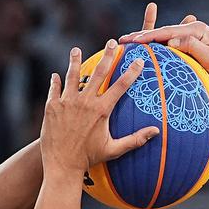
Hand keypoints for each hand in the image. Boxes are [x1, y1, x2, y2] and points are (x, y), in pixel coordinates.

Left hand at [40, 40, 158, 173]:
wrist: (62, 165)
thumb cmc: (90, 158)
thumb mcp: (114, 149)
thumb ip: (135, 139)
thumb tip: (156, 132)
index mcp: (101, 110)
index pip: (120, 86)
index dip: (131, 72)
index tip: (139, 60)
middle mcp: (84, 102)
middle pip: (98, 73)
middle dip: (107, 56)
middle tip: (112, 43)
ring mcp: (66, 102)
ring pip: (72, 76)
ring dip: (75, 61)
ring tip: (76, 50)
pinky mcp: (52, 106)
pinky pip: (55, 89)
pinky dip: (56, 82)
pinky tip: (57, 76)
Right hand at [119, 15, 208, 92]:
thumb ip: (191, 47)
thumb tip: (170, 42)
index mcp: (197, 30)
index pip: (167, 33)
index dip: (147, 37)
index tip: (131, 41)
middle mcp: (194, 32)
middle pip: (163, 34)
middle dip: (143, 37)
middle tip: (122, 41)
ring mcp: (194, 42)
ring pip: (166, 41)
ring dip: (149, 43)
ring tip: (131, 44)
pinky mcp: (195, 52)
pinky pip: (173, 50)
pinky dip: (160, 51)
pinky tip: (150, 52)